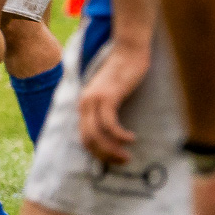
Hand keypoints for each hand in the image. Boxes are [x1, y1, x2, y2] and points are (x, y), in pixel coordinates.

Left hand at [77, 40, 149, 165]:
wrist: (128, 53)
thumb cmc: (124, 75)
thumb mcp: (111, 96)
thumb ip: (106, 112)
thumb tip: (113, 136)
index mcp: (84, 105)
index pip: (84, 137)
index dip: (97, 153)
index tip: (114, 160)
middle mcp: (84, 103)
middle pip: (88, 139)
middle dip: (105, 155)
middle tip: (123, 162)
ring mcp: (94, 99)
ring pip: (97, 134)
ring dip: (112, 150)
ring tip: (127, 156)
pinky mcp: (107, 96)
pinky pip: (110, 124)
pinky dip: (120, 135)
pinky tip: (131, 138)